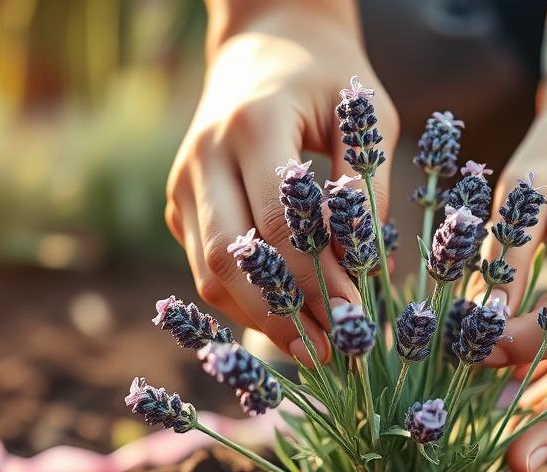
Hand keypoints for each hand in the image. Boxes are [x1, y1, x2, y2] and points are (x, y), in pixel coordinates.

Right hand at [166, 1, 399, 362]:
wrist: (264, 44)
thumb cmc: (327, 79)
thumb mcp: (364, 118)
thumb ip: (364, 190)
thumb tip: (368, 271)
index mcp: (251, 125)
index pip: (277, 225)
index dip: (316, 280)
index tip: (356, 316)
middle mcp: (203, 156)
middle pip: (228, 259)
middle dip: (281, 315)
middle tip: (330, 352)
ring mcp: (182, 183)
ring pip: (208, 273)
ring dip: (260, 320)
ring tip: (313, 350)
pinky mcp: (179, 205)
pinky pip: (206, 268)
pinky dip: (246, 302)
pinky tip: (290, 324)